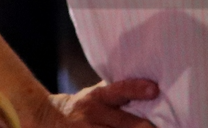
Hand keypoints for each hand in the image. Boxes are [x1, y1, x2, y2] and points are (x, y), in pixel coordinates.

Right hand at [45, 77, 159, 127]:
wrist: (48, 117)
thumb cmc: (81, 107)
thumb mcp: (95, 95)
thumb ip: (117, 93)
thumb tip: (148, 85)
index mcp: (98, 97)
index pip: (120, 90)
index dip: (137, 89)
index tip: (154, 89)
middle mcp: (94, 114)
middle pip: (125, 123)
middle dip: (145, 127)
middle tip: (159, 127)